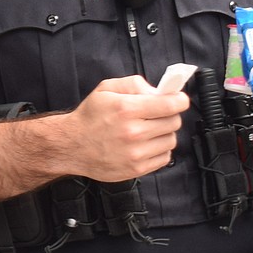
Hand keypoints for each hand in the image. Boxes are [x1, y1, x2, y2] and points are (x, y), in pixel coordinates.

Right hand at [61, 75, 188, 180]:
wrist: (72, 146)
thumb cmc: (89, 117)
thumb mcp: (106, 89)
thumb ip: (134, 84)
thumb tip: (157, 91)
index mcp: (126, 109)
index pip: (169, 105)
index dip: (179, 100)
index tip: (179, 99)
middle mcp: (133, 132)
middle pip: (173, 122)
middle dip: (169, 114)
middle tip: (158, 113)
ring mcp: (136, 153)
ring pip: (171, 140)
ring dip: (164, 133)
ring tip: (149, 130)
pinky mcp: (137, 169)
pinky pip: (164, 157)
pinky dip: (159, 149)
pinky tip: (146, 144)